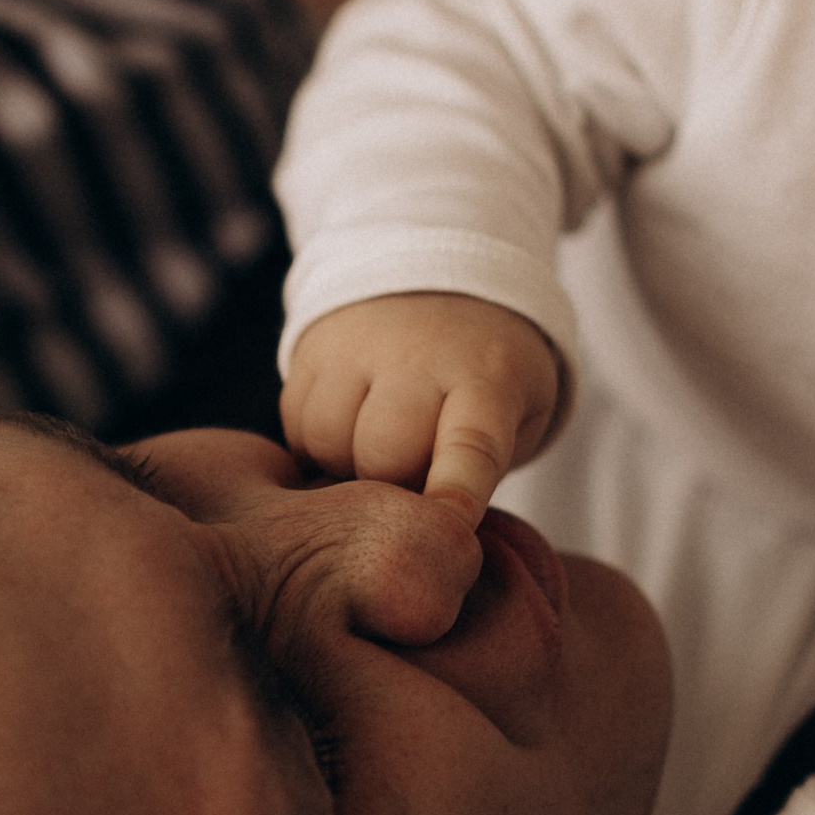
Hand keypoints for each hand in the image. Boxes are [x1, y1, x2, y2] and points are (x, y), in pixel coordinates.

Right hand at [283, 293, 560, 520]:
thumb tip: (430, 535)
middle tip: (412, 481)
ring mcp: (357, 347)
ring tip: (376, 452)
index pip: (471, 444)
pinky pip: (296, 424)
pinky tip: (347, 431)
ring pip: (327, 442)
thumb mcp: (519, 413)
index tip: (453, 525)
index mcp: (486, 377)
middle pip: (384, 457)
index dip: (458, 491)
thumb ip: (484, 470)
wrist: (446, 280)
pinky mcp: (311, 347)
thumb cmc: (488, 374)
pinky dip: (315, 445)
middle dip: (393, 488)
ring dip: (346, 468)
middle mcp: (417, 356)